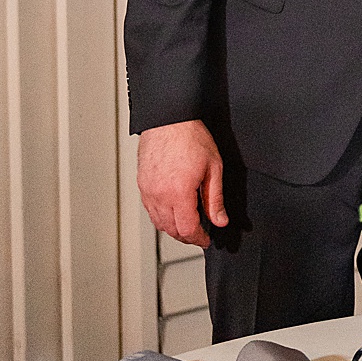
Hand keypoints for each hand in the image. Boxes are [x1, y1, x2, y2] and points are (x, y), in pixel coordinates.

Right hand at [137, 120, 226, 247]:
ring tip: (188, 226)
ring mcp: (147, 190)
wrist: (169, 120)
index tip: (206, 240)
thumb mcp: (213, 168)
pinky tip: (172, 213)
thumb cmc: (191, 138)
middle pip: (170, 229)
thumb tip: (220, 220)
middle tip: (199, 235)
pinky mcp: (142, 184)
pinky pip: (149, 210)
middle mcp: (159, 195)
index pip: (187, 229)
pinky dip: (161, 217)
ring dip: (172, 229)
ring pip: (158, 222)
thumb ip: (215, 199)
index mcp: (178, 193)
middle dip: (186, 237)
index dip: (198, 239)